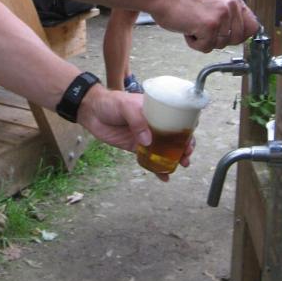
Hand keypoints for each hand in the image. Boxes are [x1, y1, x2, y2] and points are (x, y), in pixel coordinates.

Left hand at [77, 87, 195, 181]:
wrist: (92, 111)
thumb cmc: (111, 102)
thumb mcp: (125, 106)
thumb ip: (137, 121)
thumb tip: (148, 141)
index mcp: (155, 109)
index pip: (176, 119)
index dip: (186, 129)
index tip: (190, 139)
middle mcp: (153, 123)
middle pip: (174, 136)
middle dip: (184, 146)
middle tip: (186, 156)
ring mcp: (145, 136)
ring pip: (164, 149)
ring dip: (174, 158)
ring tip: (181, 166)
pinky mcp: (135, 147)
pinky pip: (150, 158)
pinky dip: (157, 169)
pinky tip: (164, 177)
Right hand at [152, 0, 258, 52]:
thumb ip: (225, 13)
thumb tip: (237, 33)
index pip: (252, 26)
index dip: (239, 35)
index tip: (226, 35)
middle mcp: (230, 5)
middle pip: (236, 39)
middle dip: (217, 38)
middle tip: (201, 27)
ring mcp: (221, 15)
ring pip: (220, 45)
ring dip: (203, 40)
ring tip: (192, 23)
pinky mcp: (209, 26)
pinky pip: (206, 48)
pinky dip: (193, 43)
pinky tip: (187, 28)